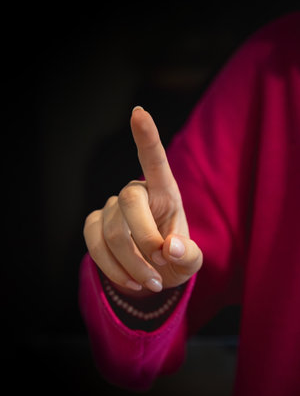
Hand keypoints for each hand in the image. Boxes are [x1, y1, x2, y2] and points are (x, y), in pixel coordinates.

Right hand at [83, 106, 202, 296]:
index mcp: (165, 192)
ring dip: (132, 265)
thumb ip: (189, 255)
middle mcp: (136, 193)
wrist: (152, 274)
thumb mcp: (191, 261)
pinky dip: (113, 269)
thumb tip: (169, 247)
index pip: (154, 161)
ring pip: (112, 232)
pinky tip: (130, 280)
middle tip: (160, 266)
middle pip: (130, 202)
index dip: (146, 137)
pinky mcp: (93, 224)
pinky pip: (94, 243)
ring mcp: (111, 208)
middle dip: (145, 240)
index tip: (138, 112)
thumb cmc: (174, 259)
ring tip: (150, 282)